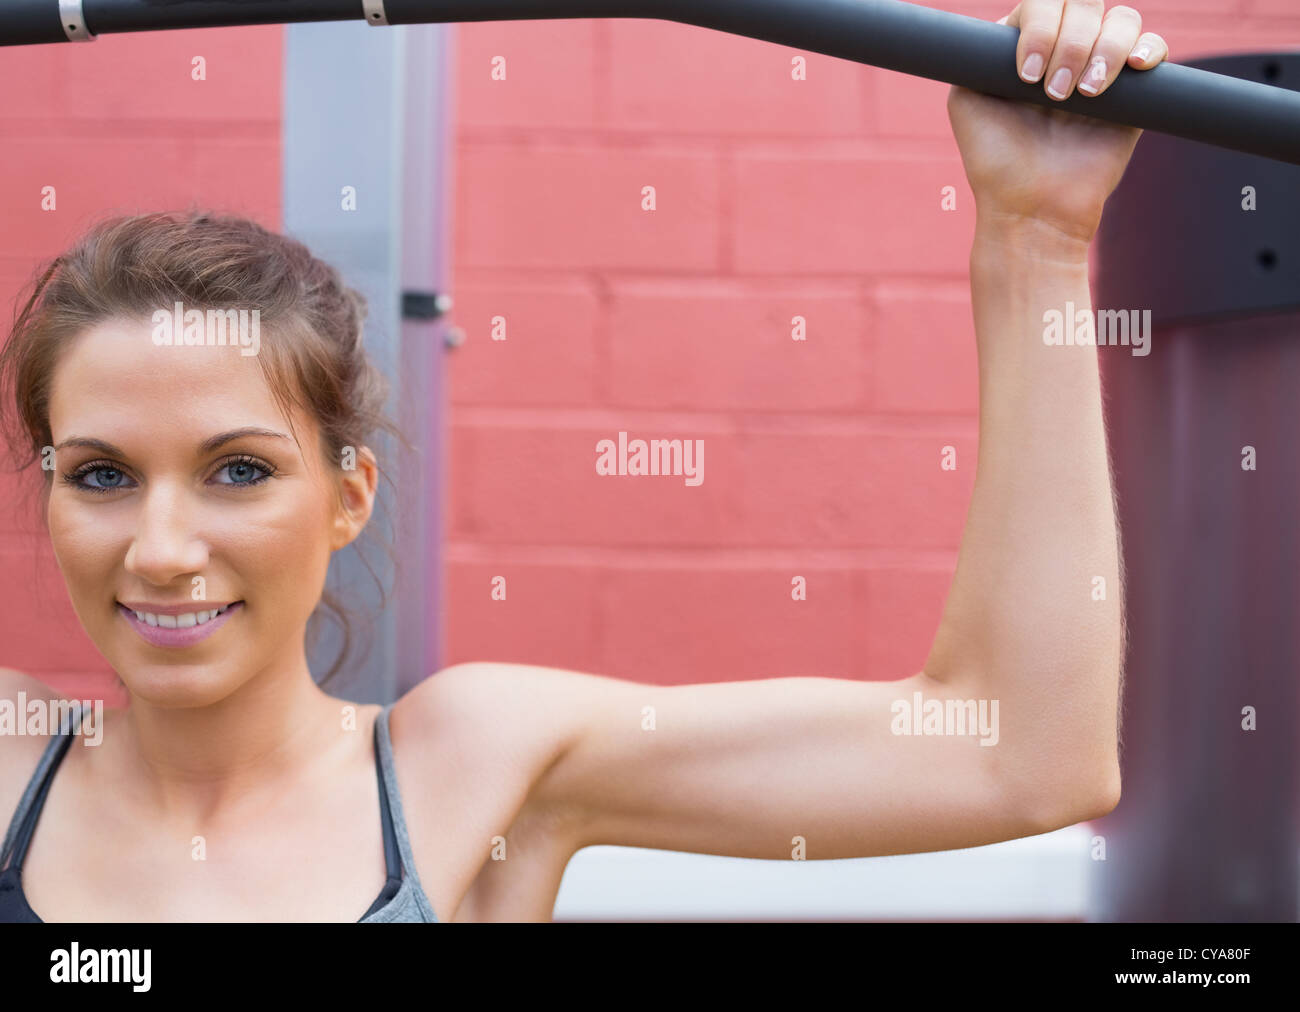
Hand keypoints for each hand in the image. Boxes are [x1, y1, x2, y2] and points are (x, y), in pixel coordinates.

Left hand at [947, 1, 1169, 243]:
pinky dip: (1148, 49)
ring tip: (1085, 97)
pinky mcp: (1134, 92)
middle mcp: (1063, 49)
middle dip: (1070, 42)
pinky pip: (1154, 46)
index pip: (1043, 2)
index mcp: (1024, 45)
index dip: (1040, 27)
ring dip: (1103, 52)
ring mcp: (1099, 67)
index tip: (1025, 77)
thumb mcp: (967, 98)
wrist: (1033, 207)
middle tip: (1054, 94)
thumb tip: (1010, 24)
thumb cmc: (996, 159)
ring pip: (1121, 20)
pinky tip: (1135, 69)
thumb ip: (980, 52)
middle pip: (1083, 2)